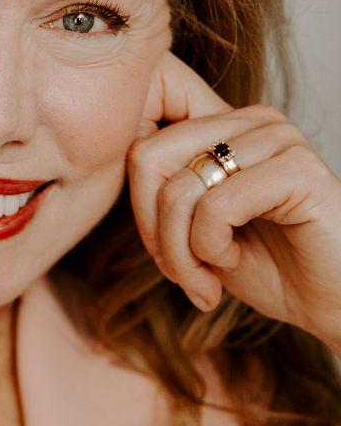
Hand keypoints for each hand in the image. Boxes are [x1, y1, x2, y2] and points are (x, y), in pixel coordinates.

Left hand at [126, 51, 340, 351]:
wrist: (332, 305)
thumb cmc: (268, 268)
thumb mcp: (196, 228)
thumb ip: (161, 193)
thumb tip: (107, 168)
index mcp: (224, 125)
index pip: (144, 133)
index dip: (136, 202)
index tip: (162, 251)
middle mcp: (251, 120)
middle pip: (147, 159)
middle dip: (153, 232)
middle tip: (182, 274)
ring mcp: (278, 139)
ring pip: (178, 189)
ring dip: (181, 252)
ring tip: (207, 278)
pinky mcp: (300, 170)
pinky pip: (216, 205)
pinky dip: (212, 249)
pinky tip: (237, 263)